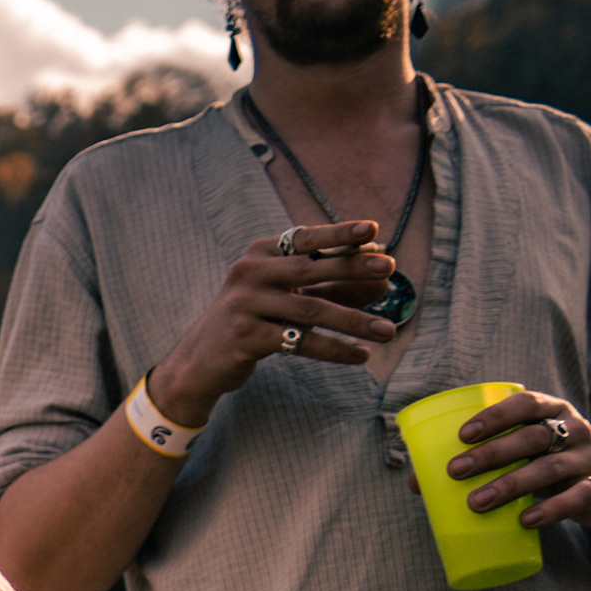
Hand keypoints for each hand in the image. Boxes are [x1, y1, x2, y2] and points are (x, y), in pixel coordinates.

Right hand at [155, 219, 399, 413]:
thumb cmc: (252, 320)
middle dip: (352, 267)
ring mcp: (245, 305)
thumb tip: (383, 284)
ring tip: (388, 330)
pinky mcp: (245, 337)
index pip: (304, 239)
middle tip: (390, 268)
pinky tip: (360, 355)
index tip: (373, 230)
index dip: (339, 234)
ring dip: (353, 320)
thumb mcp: (288, 297)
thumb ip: (331, 287)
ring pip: (310, 310)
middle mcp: (249, 274)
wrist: (200, 360)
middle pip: (310, 269)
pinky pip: (298, 342)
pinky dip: (333, 349)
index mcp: (259, 255)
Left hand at [446, 390, 590, 528]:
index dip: (496, 416)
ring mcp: (587, 459)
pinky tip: (526, 521)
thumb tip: (418, 482)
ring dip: (510, 485)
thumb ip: (481, 456)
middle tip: (456, 470)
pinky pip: (576, 498)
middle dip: (492, 453)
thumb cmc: (547, 460)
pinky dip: (550, 510)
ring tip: (477, 503)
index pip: (526, 404)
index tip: (463, 435)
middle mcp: (573, 429)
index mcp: (552, 411)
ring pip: (548, 469)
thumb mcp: (523, 450)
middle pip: (533, 437)